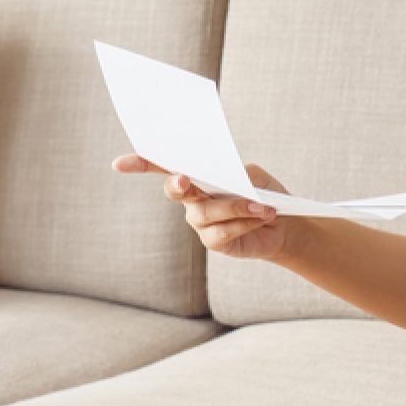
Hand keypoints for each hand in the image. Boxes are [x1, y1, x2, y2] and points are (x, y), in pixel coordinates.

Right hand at [111, 154, 294, 261]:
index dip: (141, 164)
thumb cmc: (264, 194)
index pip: (165, 167)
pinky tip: (262, 217)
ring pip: (206, 211)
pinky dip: (245, 222)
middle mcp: (192, 199)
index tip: (119, 164)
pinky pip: (223, 231)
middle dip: (178, 184)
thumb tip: (226, 180)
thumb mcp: (254, 176)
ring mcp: (200, 222)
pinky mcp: (214, 242)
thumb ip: (237, 174)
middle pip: (175, 190)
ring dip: (236, 207)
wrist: (285, 223)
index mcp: (198, 177)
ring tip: (263, 207)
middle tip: (185, 180)